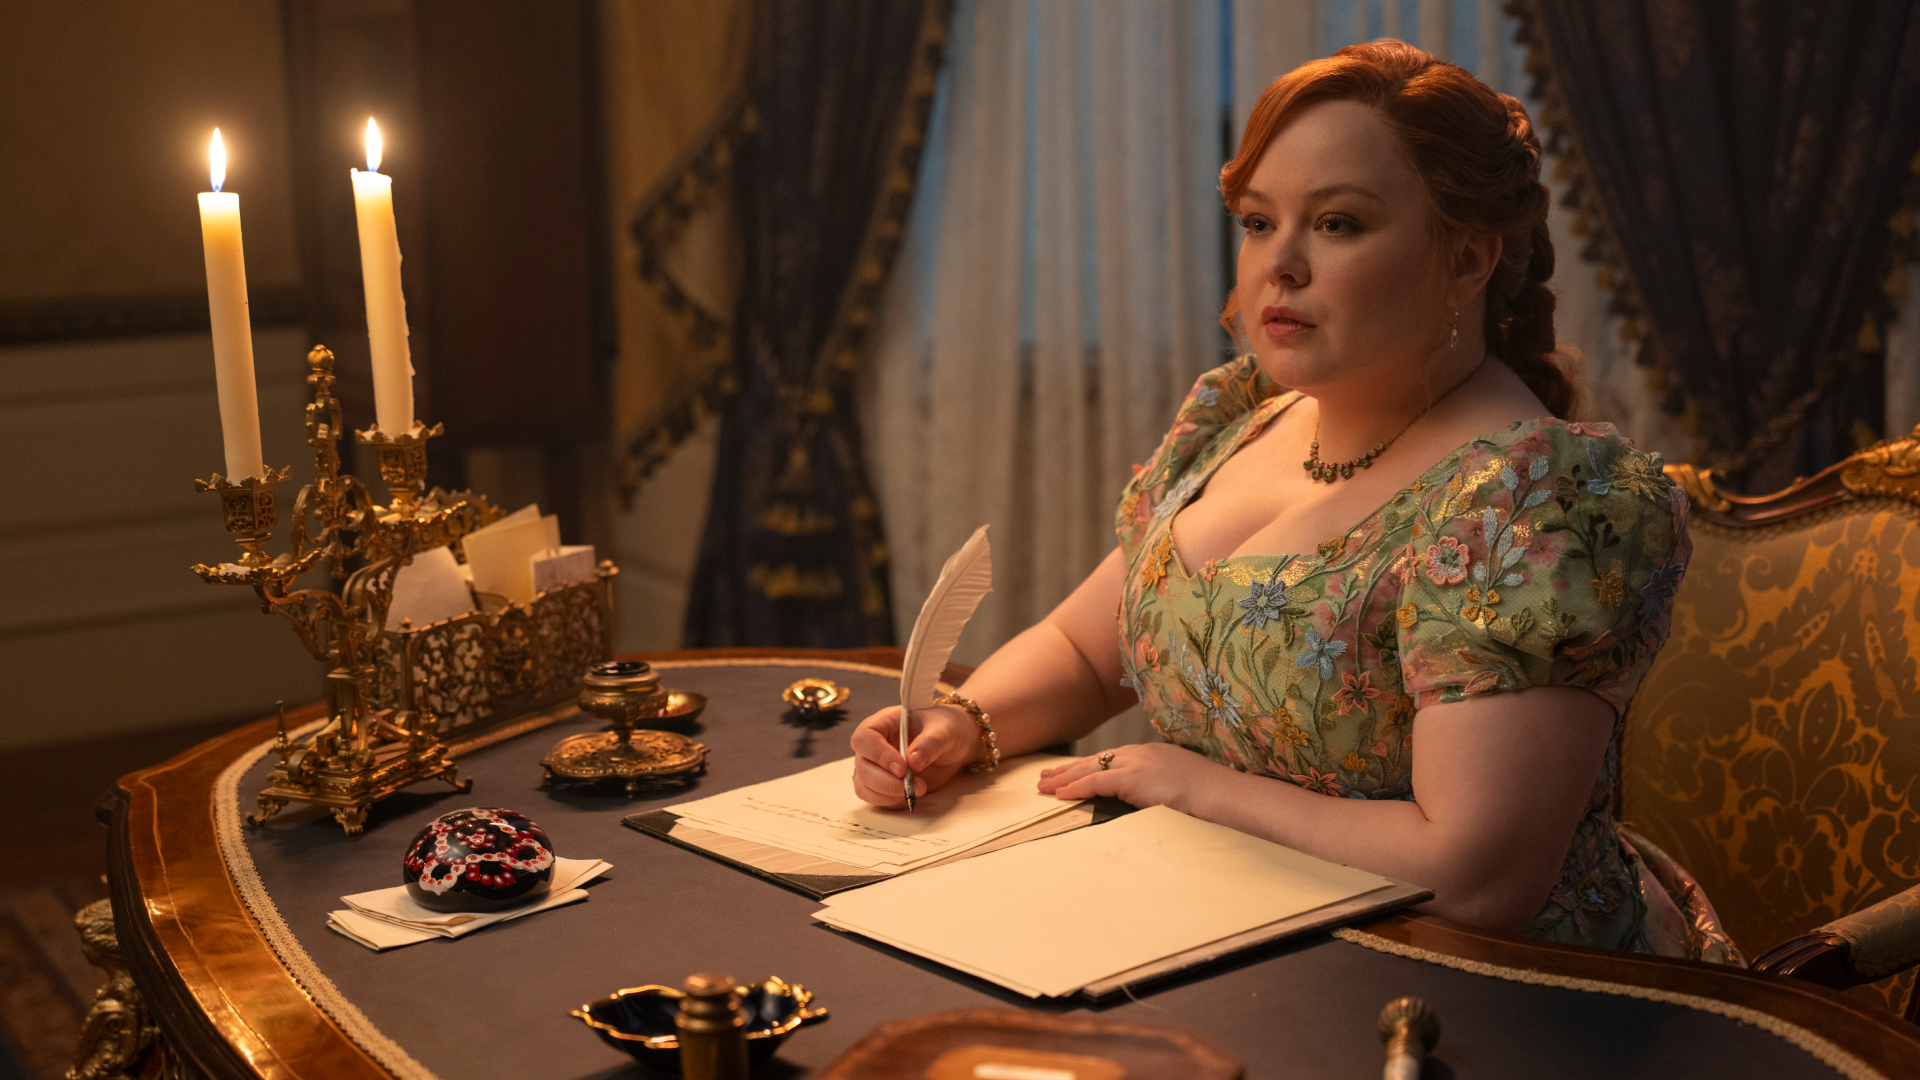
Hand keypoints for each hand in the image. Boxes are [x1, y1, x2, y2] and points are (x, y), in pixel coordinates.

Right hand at [849, 704, 981, 807]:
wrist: (952, 744)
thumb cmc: (943, 728)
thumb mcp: (944, 730)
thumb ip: (930, 742)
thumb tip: (913, 761)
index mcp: (882, 723)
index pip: (864, 738)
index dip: (878, 755)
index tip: (902, 767)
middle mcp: (873, 745)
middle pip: (862, 766)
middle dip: (885, 781)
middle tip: (910, 785)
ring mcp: (875, 766)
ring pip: (864, 785)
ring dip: (887, 794)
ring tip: (917, 789)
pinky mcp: (882, 785)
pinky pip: (873, 797)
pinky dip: (889, 801)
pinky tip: (910, 794)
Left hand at [1036, 742, 1225, 812]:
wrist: (1222, 793)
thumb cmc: (1209, 795)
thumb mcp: (1180, 786)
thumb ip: (1159, 789)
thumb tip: (1148, 800)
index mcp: (1152, 754)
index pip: (1112, 758)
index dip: (1088, 766)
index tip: (1070, 772)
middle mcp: (1140, 753)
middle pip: (1095, 760)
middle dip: (1068, 769)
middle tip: (1045, 776)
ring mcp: (1137, 763)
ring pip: (1090, 769)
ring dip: (1064, 779)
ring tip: (1043, 786)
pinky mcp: (1134, 778)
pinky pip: (1096, 783)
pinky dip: (1076, 789)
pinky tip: (1060, 795)